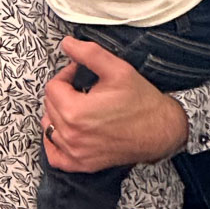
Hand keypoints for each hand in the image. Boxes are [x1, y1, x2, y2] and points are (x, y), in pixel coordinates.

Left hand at [43, 38, 188, 171]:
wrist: (160, 130)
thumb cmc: (141, 101)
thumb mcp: (117, 69)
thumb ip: (88, 54)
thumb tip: (67, 44)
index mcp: (75, 111)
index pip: (52, 87)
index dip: (65, 75)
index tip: (78, 73)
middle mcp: (71, 136)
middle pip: (49, 106)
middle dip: (63, 93)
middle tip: (82, 88)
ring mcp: (76, 153)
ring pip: (50, 128)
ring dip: (58, 114)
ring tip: (78, 107)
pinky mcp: (82, 164)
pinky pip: (55, 156)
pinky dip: (54, 144)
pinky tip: (65, 132)